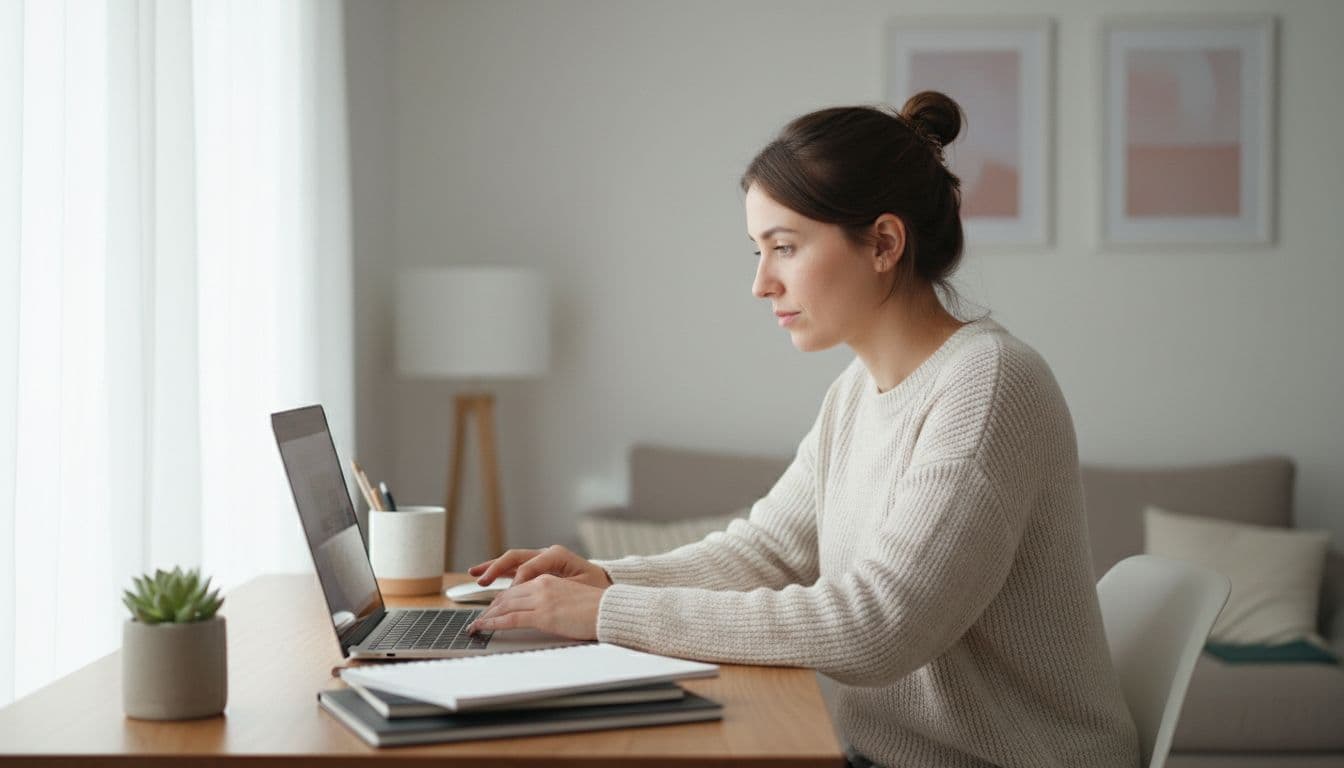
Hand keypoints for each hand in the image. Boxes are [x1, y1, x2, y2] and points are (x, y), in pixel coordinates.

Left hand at [466, 574, 606, 639]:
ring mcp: (541, 599)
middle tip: (479, 619)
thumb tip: (544, 613)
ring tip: (476, 626)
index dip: (501, 599)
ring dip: (487, 616)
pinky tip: (483, 627)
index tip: (492, 608)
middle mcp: (542, 584)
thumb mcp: (570, 597)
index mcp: (549, 579)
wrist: (610, 610)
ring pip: (505, 605)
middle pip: (507, 595)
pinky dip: (493, 623)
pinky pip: (511, 618)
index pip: (517, 588)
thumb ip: (554, 600)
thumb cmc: (596, 608)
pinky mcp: (543, 615)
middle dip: (490, 607)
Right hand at [467, 544, 613, 589]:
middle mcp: (546, 554)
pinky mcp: (537, 568)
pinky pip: (514, 567)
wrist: (604, 590)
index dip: (517, 583)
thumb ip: (557, 586)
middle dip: (496, 569)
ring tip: (475, 574)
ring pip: (511, 560)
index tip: (509, 599)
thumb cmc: (595, 590)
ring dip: (492, 567)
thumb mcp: (580, 587)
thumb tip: (536, 590)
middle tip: (482, 581)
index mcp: (557, 555)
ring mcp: (540, 559)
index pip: (529, 567)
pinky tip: (484, 575)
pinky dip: (499, 571)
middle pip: (516, 558)